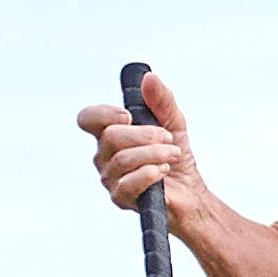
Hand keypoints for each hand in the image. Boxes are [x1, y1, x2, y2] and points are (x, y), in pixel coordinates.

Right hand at [73, 67, 208, 227]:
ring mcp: (110, 178)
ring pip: (122, 159)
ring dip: (155, 153)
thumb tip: (149, 77)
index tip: (128, 115)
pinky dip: (150, 173)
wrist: (189, 191)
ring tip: (173, 154)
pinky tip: (164, 171)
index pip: (87, 119)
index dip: (103, 114)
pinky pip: (128, 183)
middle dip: (146, 135)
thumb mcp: (173, 121)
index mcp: (109, 133)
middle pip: (111, 137)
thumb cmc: (176, 155)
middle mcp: (103, 155)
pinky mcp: (120, 198)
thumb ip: (162, 100)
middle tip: (168, 138)